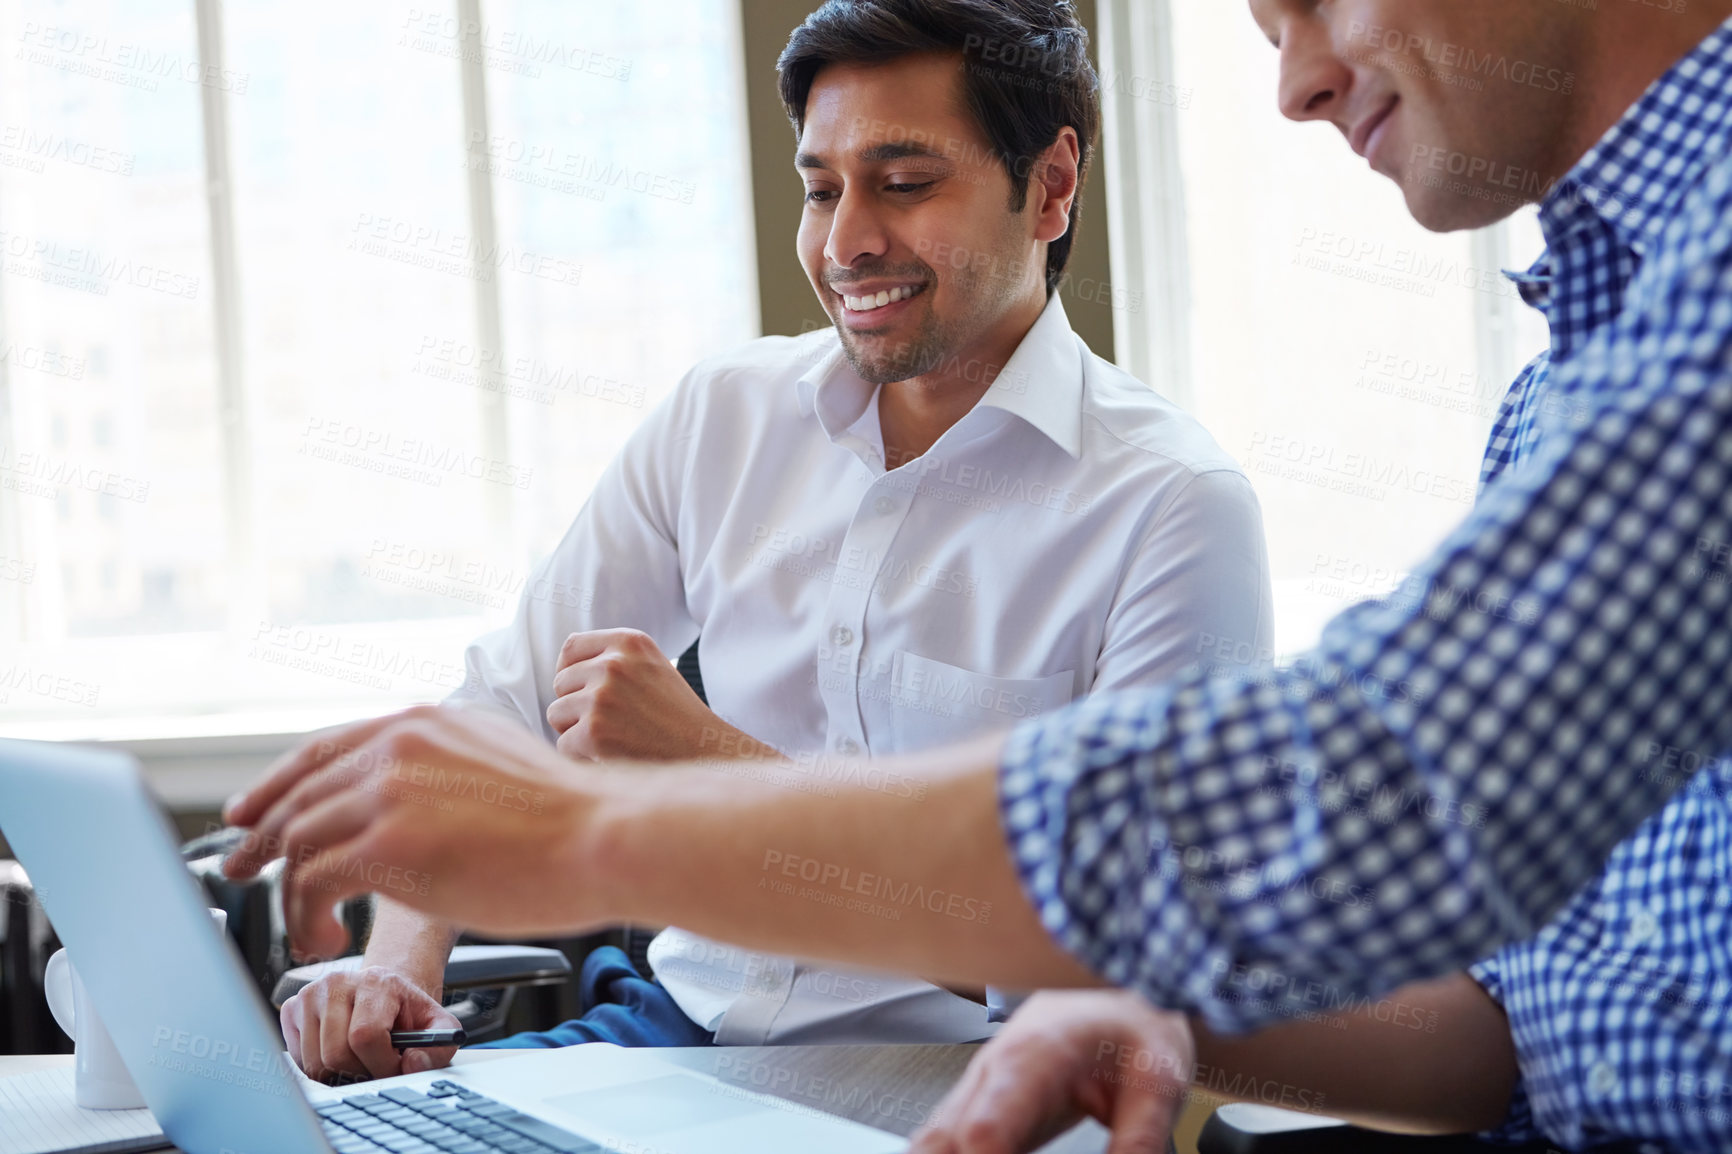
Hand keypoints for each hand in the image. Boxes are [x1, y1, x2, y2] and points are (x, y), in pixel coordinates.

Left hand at [221, 705, 605, 959]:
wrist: (604, 835)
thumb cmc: (570, 817)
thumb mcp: (495, 762)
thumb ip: (444, 768)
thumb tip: (413, 801)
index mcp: (423, 723)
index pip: (324, 749)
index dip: (278, 783)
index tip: (251, 812)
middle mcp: (396, 746)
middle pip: (298, 791)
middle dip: (259, 835)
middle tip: (237, 868)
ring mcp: (389, 792)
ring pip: (298, 840)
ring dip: (288, 892)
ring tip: (304, 930)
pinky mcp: (387, 845)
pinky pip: (313, 882)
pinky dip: (305, 916)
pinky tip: (325, 938)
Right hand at [281, 967, 461, 1082]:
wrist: (383, 991)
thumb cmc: (407, 1012)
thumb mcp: (437, 1025)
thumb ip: (438, 1047)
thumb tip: (412, 1064)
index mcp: (376, 982)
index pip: (366, 1036)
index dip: (381, 1065)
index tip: (393, 1069)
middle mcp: (337, 982)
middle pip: (335, 1054)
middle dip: (359, 1073)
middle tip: (375, 1069)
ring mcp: (310, 994)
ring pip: (314, 1062)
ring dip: (338, 1074)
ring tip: (359, 1060)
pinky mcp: (291, 1008)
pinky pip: (297, 1058)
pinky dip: (318, 1067)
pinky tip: (337, 1053)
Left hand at [547, 630, 745, 760]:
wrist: (704, 754)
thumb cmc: (676, 716)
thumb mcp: (652, 668)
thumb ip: (613, 659)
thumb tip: (563, 666)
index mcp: (629, 641)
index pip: (571, 648)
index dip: (571, 672)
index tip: (585, 692)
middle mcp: (614, 663)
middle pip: (560, 683)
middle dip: (576, 706)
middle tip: (612, 723)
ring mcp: (602, 697)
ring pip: (556, 714)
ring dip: (576, 732)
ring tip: (614, 739)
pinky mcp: (594, 732)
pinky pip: (563, 745)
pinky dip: (582, 757)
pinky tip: (612, 756)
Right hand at [912, 990, 1193, 1153]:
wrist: (1115, 983)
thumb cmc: (1130, 1020)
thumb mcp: (1157, 1082)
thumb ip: (1138, 1141)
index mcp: (1031, 1059)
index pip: (985, 1128)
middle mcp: (993, 1072)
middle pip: (940, 1140)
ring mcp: (981, 1089)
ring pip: (934, 1141)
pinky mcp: (983, 1107)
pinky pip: (947, 1143)